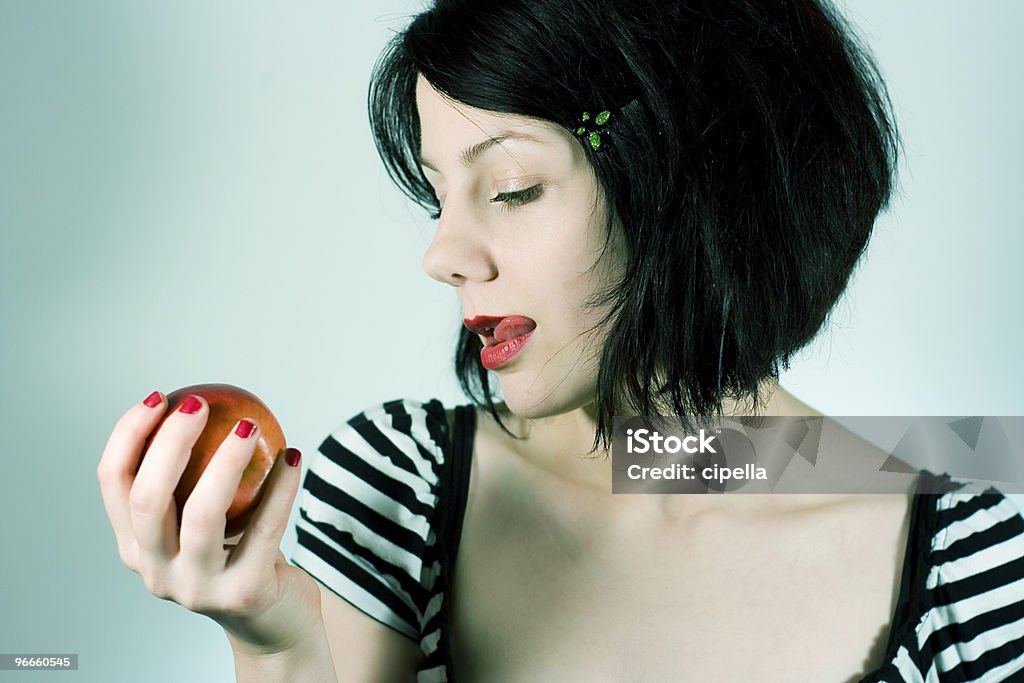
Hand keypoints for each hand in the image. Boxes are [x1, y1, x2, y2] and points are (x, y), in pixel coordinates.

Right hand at [97, 390, 322, 654]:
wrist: (272, 621)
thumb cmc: (236, 555)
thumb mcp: (201, 521)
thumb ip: (189, 478)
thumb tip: (196, 399)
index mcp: (134, 548)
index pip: (113, 482)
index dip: (129, 434)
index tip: (160, 396)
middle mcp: (155, 572)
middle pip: (147, 497)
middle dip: (169, 442)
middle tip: (200, 404)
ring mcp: (196, 588)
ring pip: (201, 515)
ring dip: (226, 461)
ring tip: (251, 425)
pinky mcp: (243, 593)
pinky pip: (265, 527)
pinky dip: (281, 486)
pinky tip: (294, 455)